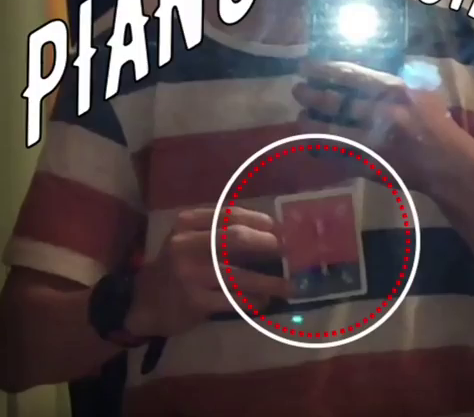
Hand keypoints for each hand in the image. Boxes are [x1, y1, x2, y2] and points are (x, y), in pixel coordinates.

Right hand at [126, 207, 289, 337]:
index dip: (260, 221)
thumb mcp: (188, 239)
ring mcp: (189, 274)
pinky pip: (233, 300)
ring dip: (268, 281)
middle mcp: (186, 244)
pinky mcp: (194, 301)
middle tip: (289, 251)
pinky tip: (265, 302)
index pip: (230, 215)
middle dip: (267, 243)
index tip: (281, 228)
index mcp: (187, 223)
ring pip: (239, 274)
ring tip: (289, 286)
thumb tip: (268, 231)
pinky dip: (253, 300)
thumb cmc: (174, 266)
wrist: (141, 302)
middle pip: (236, 238)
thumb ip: (219, 231)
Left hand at [293, 60, 473, 191]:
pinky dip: (319, 149)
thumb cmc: (437, 123)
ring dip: (309, 122)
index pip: (350, 76)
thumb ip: (391, 82)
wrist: (448, 163)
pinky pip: (336, 155)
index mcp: (393, 91)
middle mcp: (381, 113)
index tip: (306, 67)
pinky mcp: (368, 164)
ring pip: (329, 130)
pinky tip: (310, 143)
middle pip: (334, 102)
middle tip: (296, 90)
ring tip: (299, 116)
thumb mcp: (420, 92)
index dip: (323, 70)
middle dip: (309, 95)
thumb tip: (362, 72)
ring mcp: (373, 140)